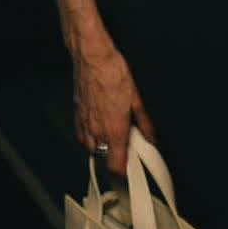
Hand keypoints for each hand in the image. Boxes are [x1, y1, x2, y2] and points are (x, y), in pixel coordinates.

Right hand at [71, 39, 155, 174]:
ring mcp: (84, 125)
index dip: (123, 171)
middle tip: (125, 144)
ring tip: (111, 134)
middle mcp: (97, 132)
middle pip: (104, 159)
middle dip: (114, 155)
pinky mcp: (76, 116)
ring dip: (101, 147)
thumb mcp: (136, 98)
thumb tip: (151, 137)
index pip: (115, 166)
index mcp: (114, 130)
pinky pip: (82, 136)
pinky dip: (90, 137)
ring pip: (91, 149)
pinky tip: (98, 126)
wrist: (92, 57)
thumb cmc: (114, 74)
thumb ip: (144, 122)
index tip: (130, 165)